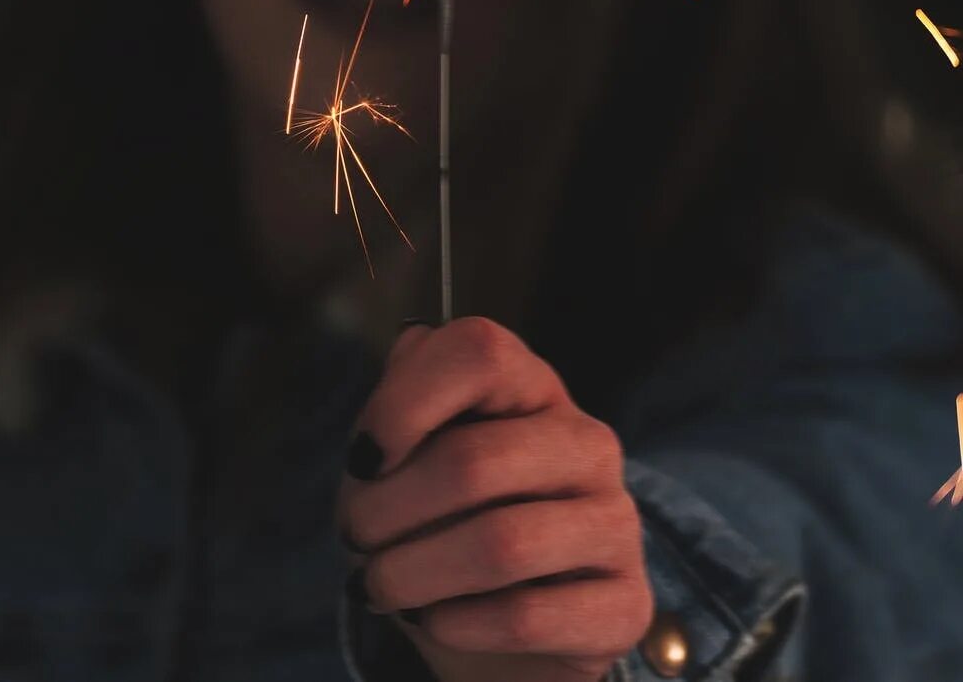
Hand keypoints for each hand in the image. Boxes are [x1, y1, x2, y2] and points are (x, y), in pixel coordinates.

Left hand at [336, 317, 652, 681]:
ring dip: (411, 573)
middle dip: (387, 509)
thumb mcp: (406, 453)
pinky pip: (528, 615)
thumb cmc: (437, 518)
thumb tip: (410, 349)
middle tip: (353, 537)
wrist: (490, 627)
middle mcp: (587, 442)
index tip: (363, 458)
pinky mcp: (624, 602)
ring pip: (501, 544)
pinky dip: (458, 624)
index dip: (404, 403)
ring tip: (374, 586)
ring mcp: (615, 522)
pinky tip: (434, 621)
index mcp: (533, 387)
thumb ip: (403, 399)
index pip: (480, 353)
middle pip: (473, 460)